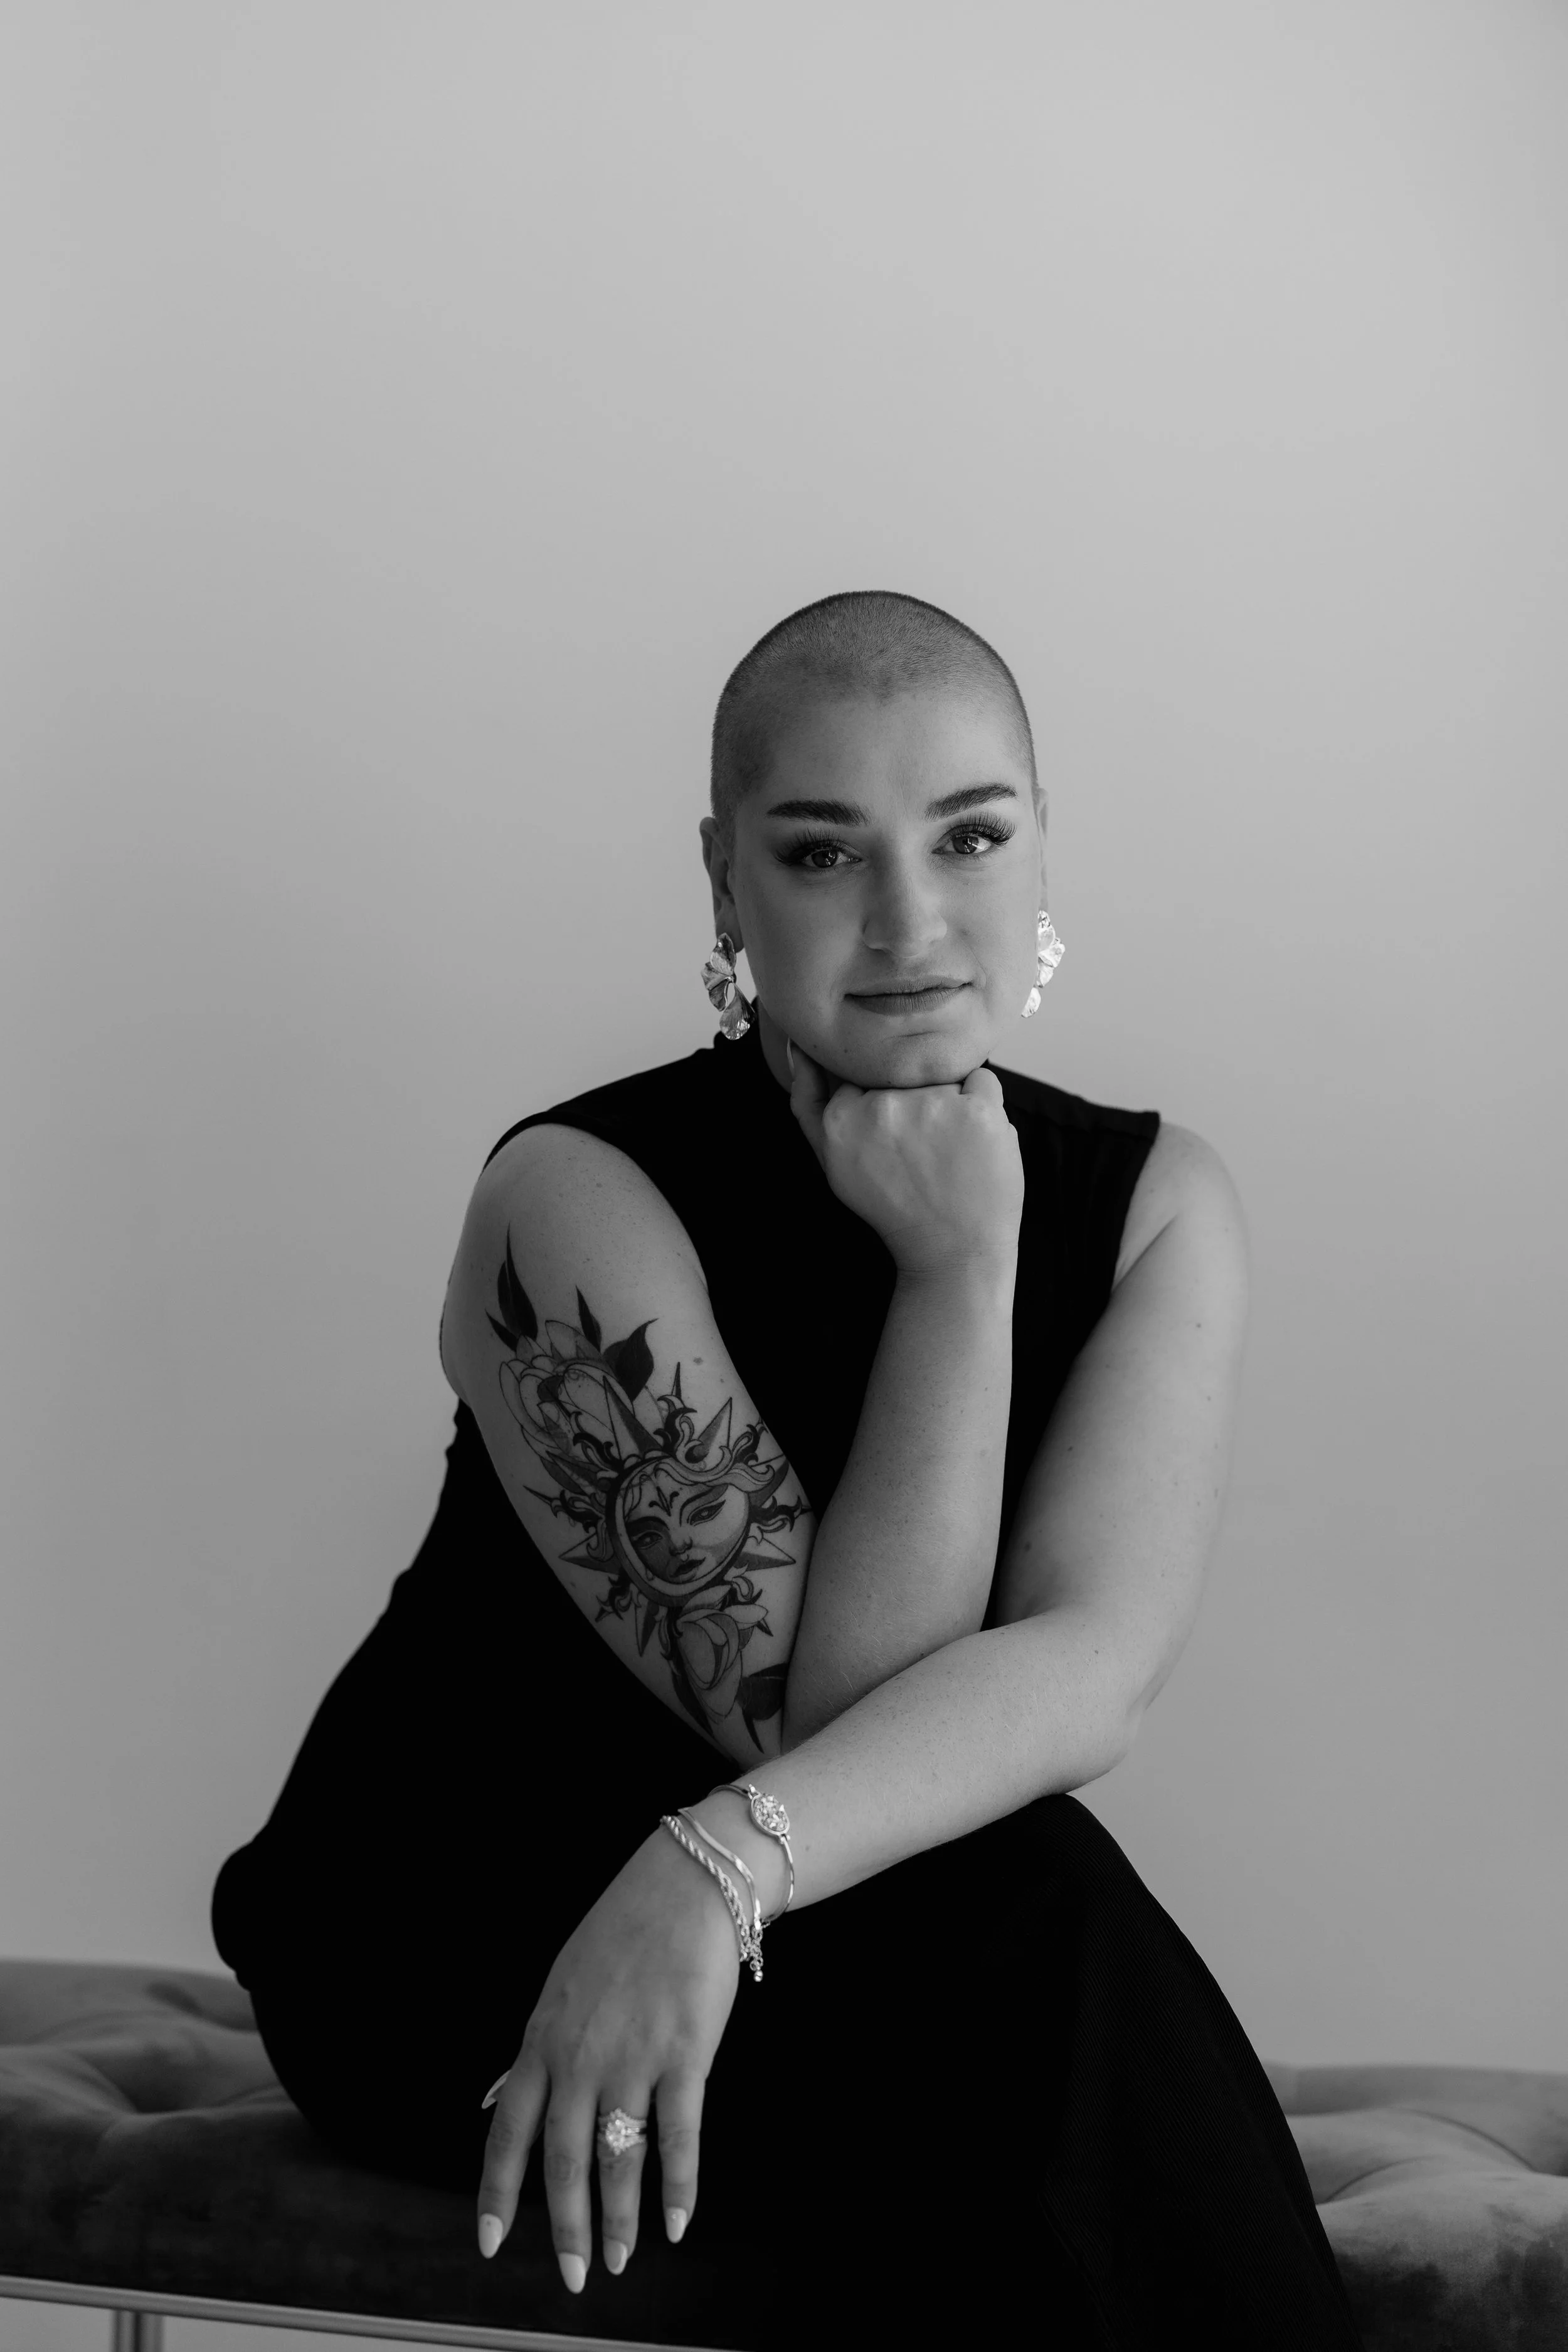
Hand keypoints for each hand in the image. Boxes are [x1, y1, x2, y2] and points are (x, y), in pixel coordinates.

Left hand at [476, 1827, 738, 2292]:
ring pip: (619, 2159)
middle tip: (573, 2275)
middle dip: (566, 2227)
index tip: (490, 2241)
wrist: (683, 1884)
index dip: (498, 2192)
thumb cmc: (623, 1931)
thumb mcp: (560, 1986)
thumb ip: (539, 2049)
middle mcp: (580, 2058)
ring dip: (619, 2219)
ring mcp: (633, 2059)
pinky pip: (678, 2135)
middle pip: (564, 2162)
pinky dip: (679, 2185)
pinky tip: (678, 2219)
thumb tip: (504, 2099)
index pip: (508, 2133)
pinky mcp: (684, 2056)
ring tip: (621, 2259)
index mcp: (542, 2040)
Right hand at [788, 1041, 1023, 1279]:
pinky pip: (983, 1080)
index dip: (885, 1100)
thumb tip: (801, 1047)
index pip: (865, 1071)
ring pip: (943, 1074)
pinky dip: (984, 1104)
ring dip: (949, 1102)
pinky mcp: (980, 1111)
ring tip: (948, 1151)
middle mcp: (884, 1106)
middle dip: (916, 1099)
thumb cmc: (893, 1206)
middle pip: (904, 1069)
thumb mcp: (833, 1160)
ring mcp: (934, 1105)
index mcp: (842, 1118)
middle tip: (922, 1149)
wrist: (951, 1251)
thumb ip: (810, 1102)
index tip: (892, 1135)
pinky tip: (973, 1141)